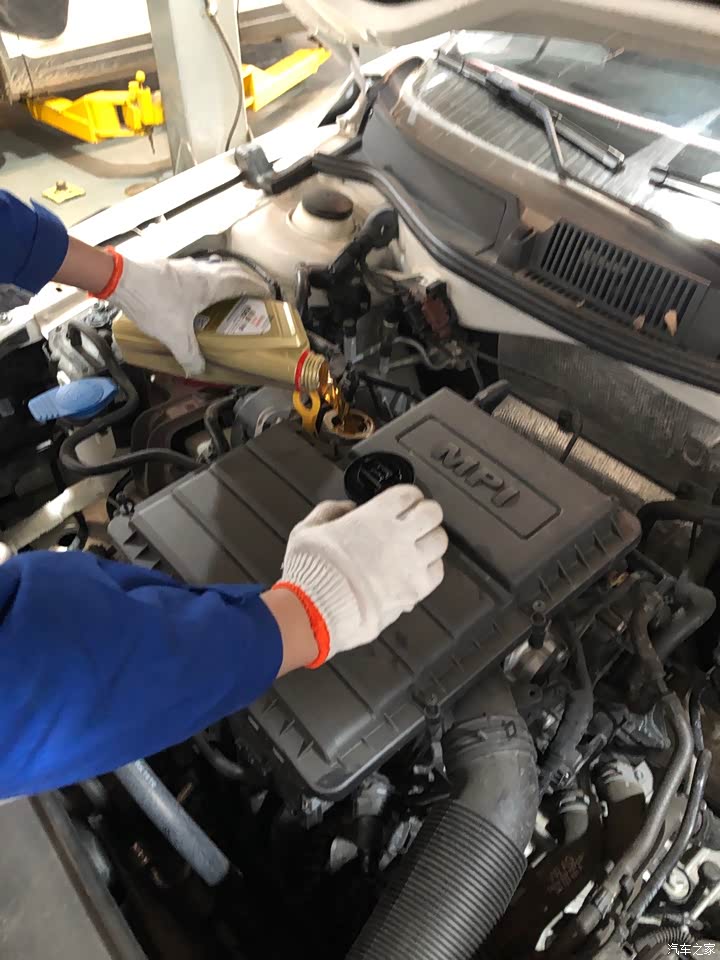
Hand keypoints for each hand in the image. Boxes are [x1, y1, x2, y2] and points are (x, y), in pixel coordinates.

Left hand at [109, 257, 259, 376]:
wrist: (122, 279)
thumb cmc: (153, 303)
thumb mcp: (174, 335)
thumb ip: (189, 355)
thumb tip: (198, 371)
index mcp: (210, 285)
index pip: (243, 282)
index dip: (258, 288)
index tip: (269, 295)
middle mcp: (202, 272)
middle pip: (233, 270)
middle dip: (247, 280)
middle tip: (255, 293)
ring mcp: (186, 267)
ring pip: (216, 268)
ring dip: (229, 277)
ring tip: (232, 291)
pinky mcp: (172, 268)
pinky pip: (200, 271)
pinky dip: (210, 278)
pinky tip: (201, 291)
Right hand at [274, 485, 447, 667]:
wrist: (316, 612)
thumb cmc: (310, 573)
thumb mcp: (308, 530)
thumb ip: (330, 512)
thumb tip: (346, 509)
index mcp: (375, 517)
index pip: (408, 494)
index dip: (407, 495)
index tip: (403, 500)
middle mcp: (399, 537)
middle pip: (432, 513)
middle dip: (425, 513)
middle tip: (416, 519)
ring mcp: (410, 565)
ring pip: (440, 542)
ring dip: (430, 539)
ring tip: (419, 543)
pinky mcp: (414, 591)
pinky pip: (436, 573)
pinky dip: (430, 568)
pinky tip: (417, 569)